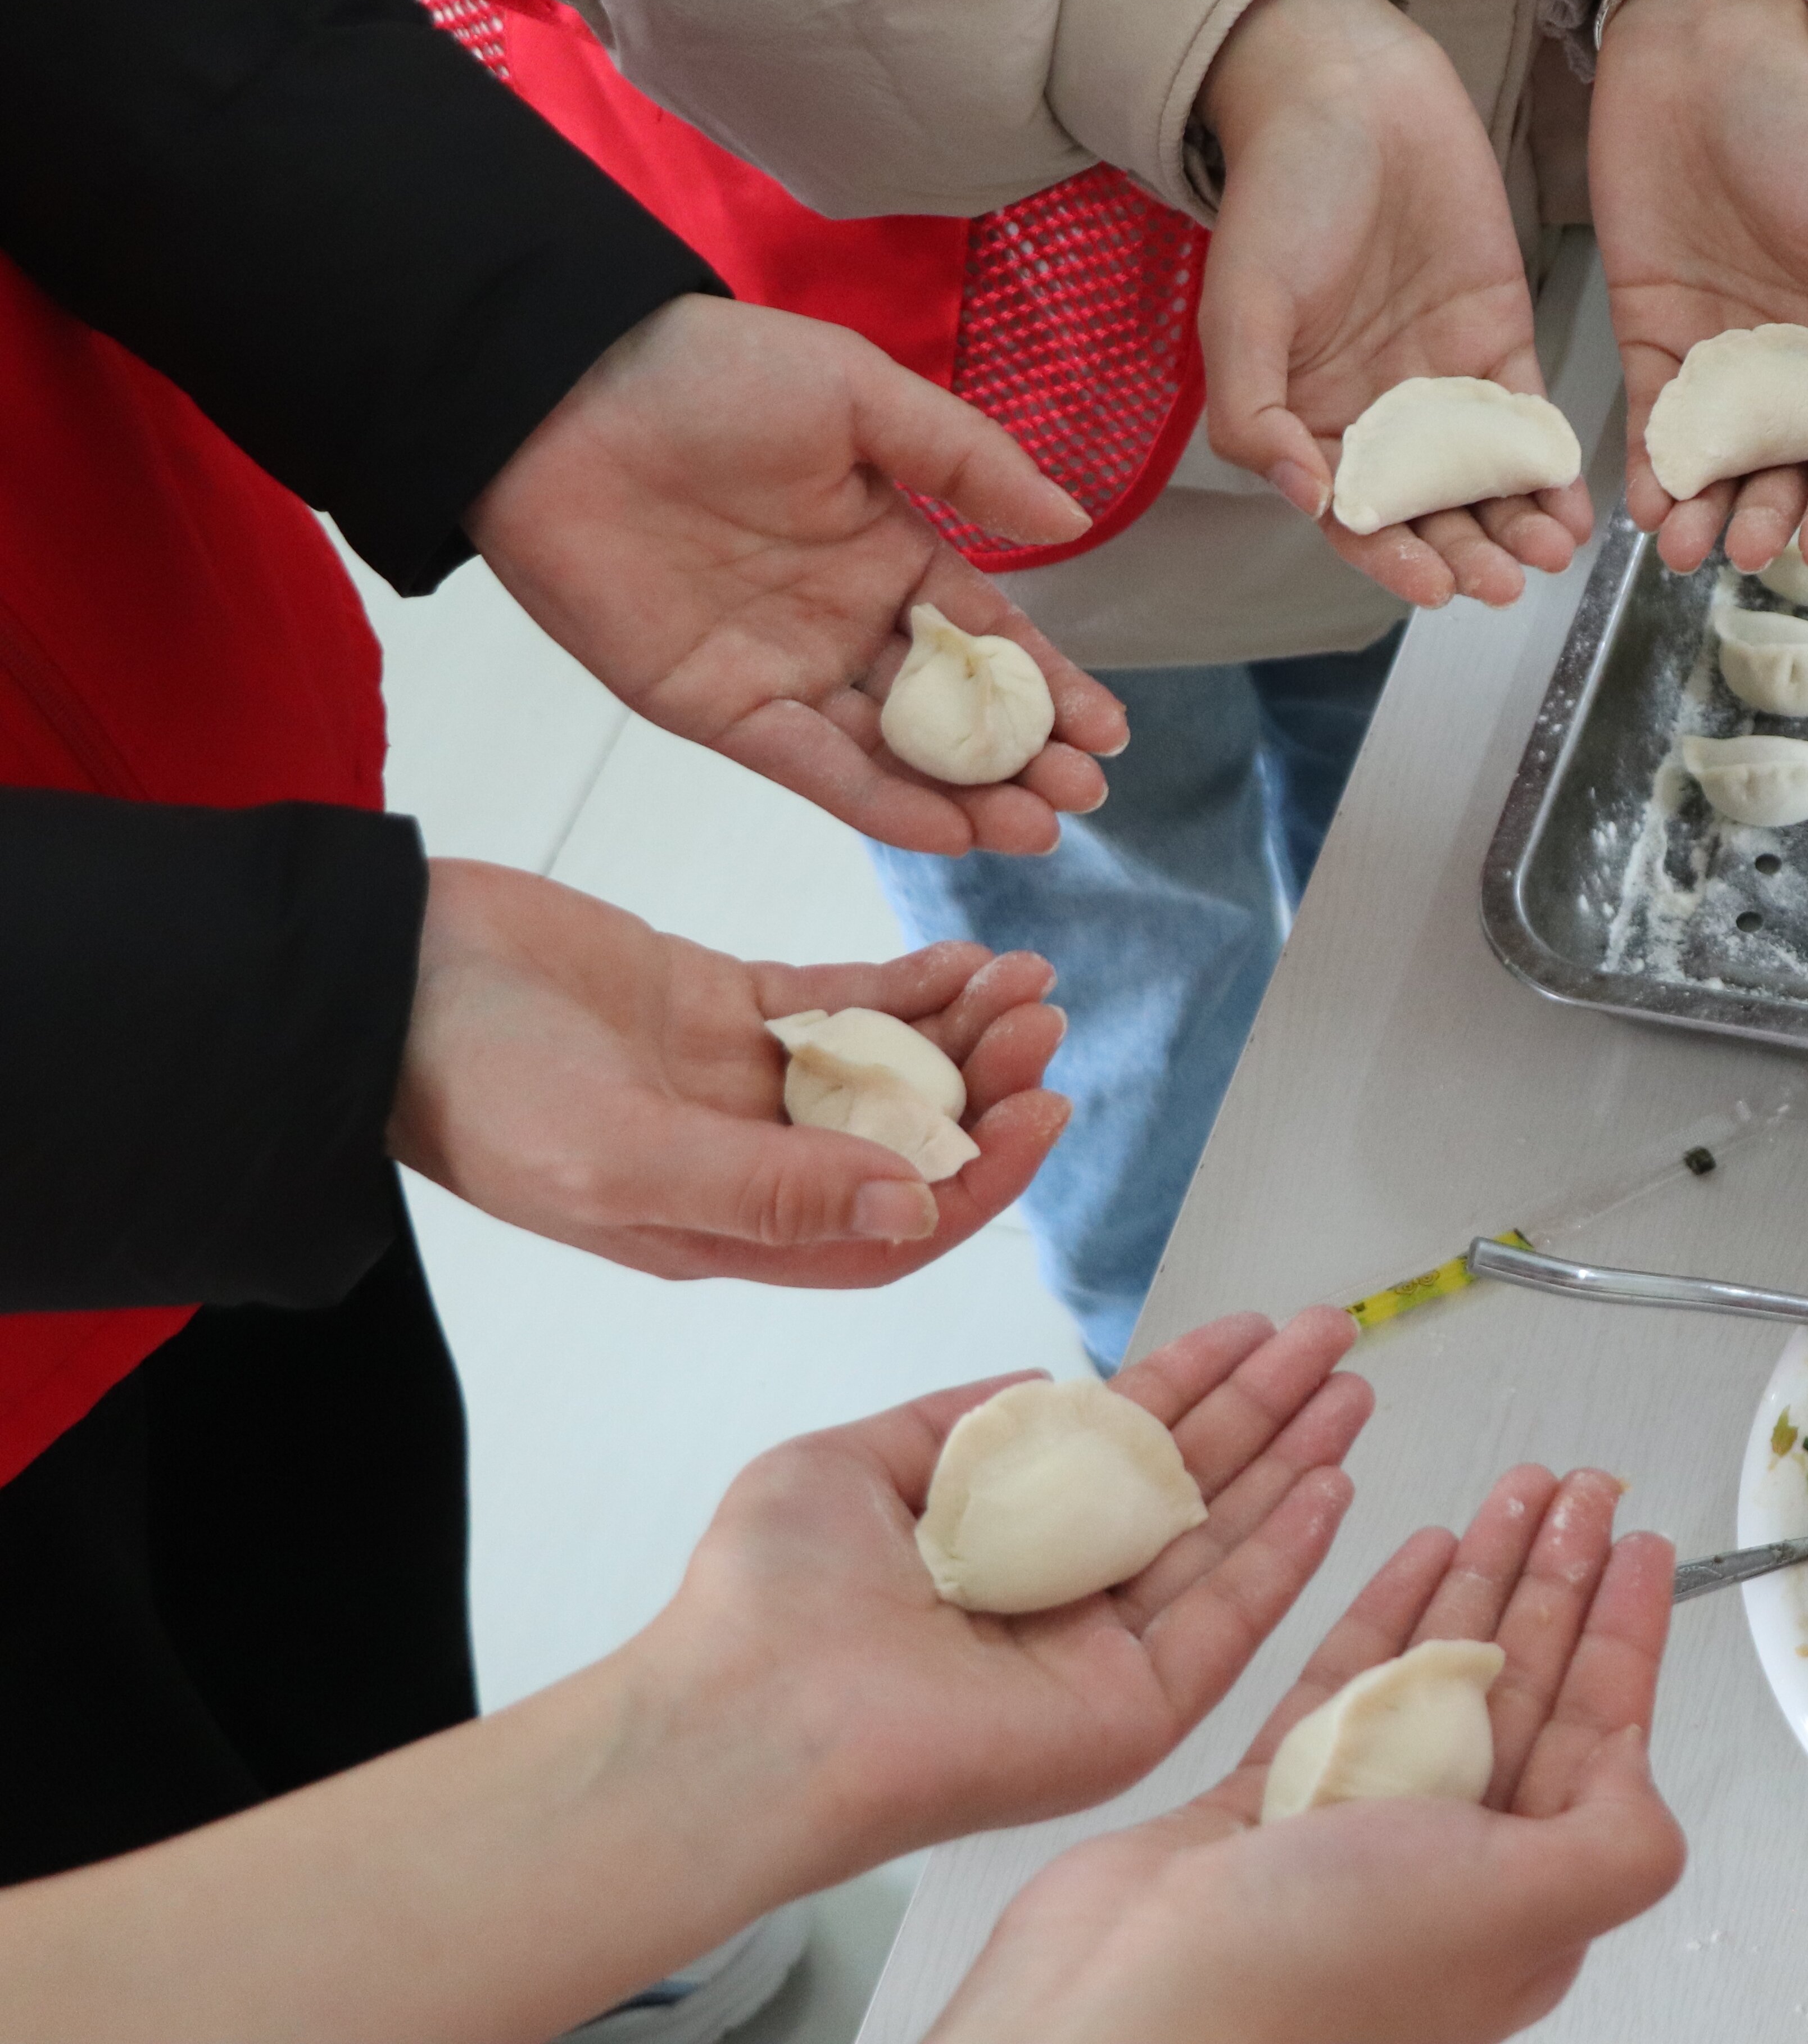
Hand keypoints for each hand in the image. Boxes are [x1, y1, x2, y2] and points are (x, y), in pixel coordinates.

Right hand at [388, 858, 1067, 1281]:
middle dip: (987, 1096)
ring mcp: (734, 1083)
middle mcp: (742, 1165)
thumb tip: (912, 1207)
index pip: (889, 1230)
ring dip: (963, 1032)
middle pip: (904, 1145)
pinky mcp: (720, 1006)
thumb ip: (767, 1189)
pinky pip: (841, 1003)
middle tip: (1046, 1032)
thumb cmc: (476, 1087)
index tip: (1044, 1117)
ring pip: (886, 1068)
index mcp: (722, 1231)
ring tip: (1027, 981)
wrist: (382, 981)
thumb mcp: (622, 1158)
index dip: (979, 1184)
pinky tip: (967, 955)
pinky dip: (908, 983)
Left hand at [468, 295, 1127, 857]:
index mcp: (888, 550)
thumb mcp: (862, 395)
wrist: (558, 396)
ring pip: (894, 754)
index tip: (1109, 732)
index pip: (988, 637)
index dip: (1050, 687)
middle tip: (1083, 794)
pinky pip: (813, 768)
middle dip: (1024, 758)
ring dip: (967, 797)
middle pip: (953, 711)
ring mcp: (784, 672)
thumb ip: (968, 462)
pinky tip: (947, 829)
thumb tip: (1072, 522)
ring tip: (1036, 826)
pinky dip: (880, 804)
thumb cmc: (710, 373)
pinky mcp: (718, 708)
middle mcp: (844, 622)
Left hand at [644, 1308, 1374, 1868]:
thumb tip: (1043, 1381)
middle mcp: (1064, 1599)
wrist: (749, 1719)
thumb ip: (952, 1421)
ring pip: (1227, 1543)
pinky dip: (1287, 1555)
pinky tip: (1331, 1484)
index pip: (1123, 1447)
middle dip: (1268, 1408)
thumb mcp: (846, 1464)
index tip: (1252, 1328)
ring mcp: (1103, 1661)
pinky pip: (1227, 1626)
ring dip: (1297, 1462)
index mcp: (1005, 1541)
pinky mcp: (1129, 1717)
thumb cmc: (768, 1602)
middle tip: (1335, 1338)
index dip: (1191, 1382)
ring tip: (1355, 1389)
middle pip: (1193, 1485)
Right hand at [925, 1467, 1684, 2043]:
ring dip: (1480, 1578)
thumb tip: (1642, 1763)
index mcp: (1521, 1895)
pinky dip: (1383, 1615)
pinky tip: (1418, 1553)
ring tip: (1512, 1494)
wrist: (1131, 2019)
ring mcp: (1355, 1830)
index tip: (1644, 1547)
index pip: (1598, 1732)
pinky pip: (1341, 1689)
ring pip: (1436, 1673)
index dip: (1624, 1631)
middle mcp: (1446, 1864)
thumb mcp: (1520, 1908)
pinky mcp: (1265, 1805)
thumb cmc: (1315, 1981)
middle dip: (1556, 1579)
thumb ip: (1614, 1841)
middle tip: (1581, 1491)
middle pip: (1522, 1685)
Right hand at [1200, 0, 1591, 610]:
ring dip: (1516, 524)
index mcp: (1310, 419)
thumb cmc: (1278, 196)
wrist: (1348, 95)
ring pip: (1484, 482)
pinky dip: (1552, 470)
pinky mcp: (1499, 344)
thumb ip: (1254, 411)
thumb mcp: (1241, 306)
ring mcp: (1442, 385)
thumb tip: (1305, 498)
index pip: (1353, 515)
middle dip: (1468, 554)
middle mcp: (1379, 418)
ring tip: (1549, 551)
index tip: (1432, 586)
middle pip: (1428, 513)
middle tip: (1506, 583)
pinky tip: (1576, 506)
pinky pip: (1529, 425)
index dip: (1390, 557)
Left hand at [1591, 0, 1807, 575]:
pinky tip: (1643, 508)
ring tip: (1684, 549)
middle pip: (1782, 464)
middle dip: (1763, 514)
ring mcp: (1716, 351)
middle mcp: (1789, 358)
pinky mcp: (1649, 331)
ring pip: (1714, 455)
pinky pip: (1649, 417)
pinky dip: (1647, 465)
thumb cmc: (1799, 118)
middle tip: (1740, 548)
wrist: (1695, 52)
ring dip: (1703, 506)